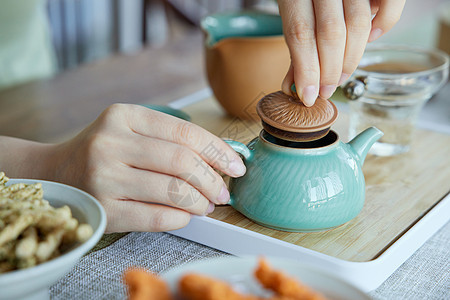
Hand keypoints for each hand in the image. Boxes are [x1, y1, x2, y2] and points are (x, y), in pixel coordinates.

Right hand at [44, 104, 245, 231]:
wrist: (57, 174)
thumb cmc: (104, 152)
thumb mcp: (131, 130)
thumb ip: (170, 139)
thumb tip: (221, 160)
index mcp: (123, 116)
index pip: (184, 132)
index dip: (218, 150)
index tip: (236, 166)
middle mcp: (110, 143)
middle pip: (181, 161)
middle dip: (213, 180)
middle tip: (223, 192)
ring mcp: (104, 177)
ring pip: (172, 190)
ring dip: (200, 201)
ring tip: (207, 205)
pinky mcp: (103, 209)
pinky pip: (156, 217)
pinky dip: (180, 218)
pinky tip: (186, 215)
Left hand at [278, 0, 404, 105]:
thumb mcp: (292, 9)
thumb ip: (297, 44)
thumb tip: (295, 87)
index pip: (301, 34)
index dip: (307, 71)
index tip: (309, 97)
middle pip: (330, 33)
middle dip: (330, 70)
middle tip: (327, 90)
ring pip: (358, 24)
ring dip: (351, 58)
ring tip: (341, 75)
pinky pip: (389, 4)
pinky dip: (384, 25)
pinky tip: (369, 39)